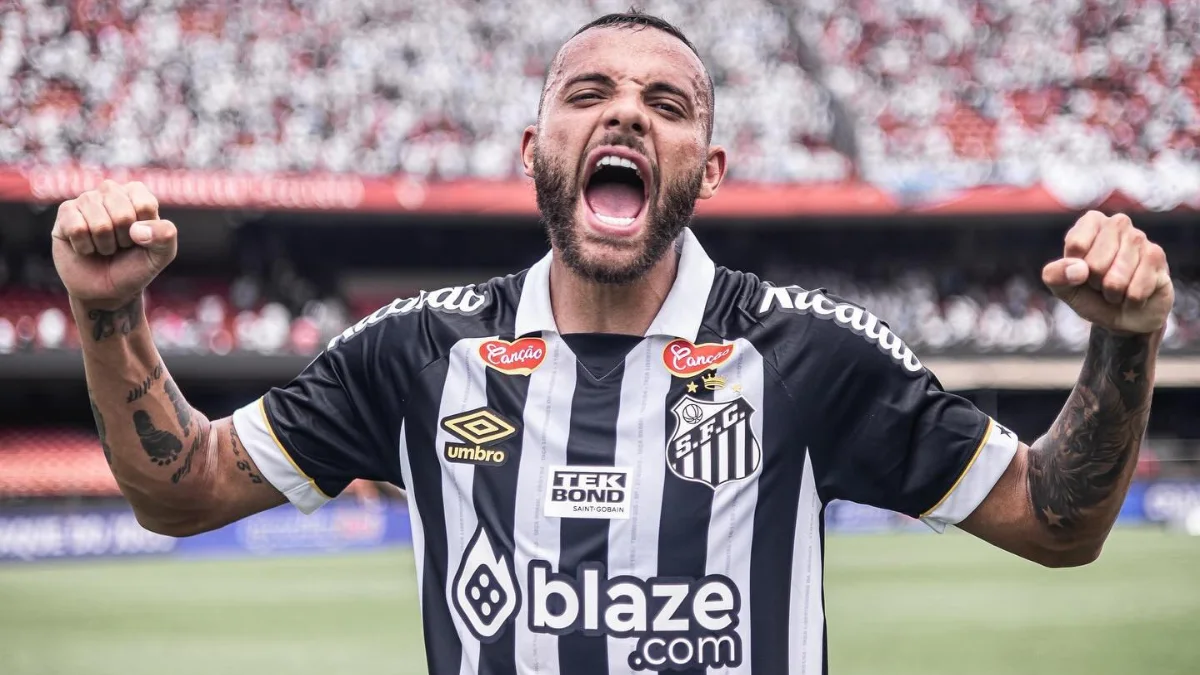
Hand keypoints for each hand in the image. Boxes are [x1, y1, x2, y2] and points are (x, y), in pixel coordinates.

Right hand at [51, 180, 177, 305]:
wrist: (107, 290)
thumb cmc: (135, 267)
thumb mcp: (161, 255)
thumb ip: (165, 236)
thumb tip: (136, 229)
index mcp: (137, 194)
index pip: (144, 205)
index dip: (145, 232)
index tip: (140, 240)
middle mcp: (110, 191)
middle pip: (123, 215)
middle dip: (124, 240)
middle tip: (120, 245)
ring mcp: (86, 200)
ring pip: (99, 224)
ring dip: (104, 245)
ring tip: (104, 247)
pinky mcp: (65, 213)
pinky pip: (77, 228)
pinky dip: (85, 247)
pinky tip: (86, 247)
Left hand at [1042, 211, 1172, 334]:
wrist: (1125, 315)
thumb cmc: (1090, 294)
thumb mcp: (1063, 287)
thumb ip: (1055, 275)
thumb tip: (1078, 269)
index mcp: (1091, 222)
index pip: (1076, 245)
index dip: (1074, 269)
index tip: (1080, 272)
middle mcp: (1118, 223)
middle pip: (1094, 264)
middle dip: (1094, 283)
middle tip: (1100, 283)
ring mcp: (1140, 238)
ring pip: (1116, 279)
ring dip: (1113, 294)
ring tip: (1117, 289)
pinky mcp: (1157, 257)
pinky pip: (1136, 290)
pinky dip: (1130, 300)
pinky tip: (1134, 294)